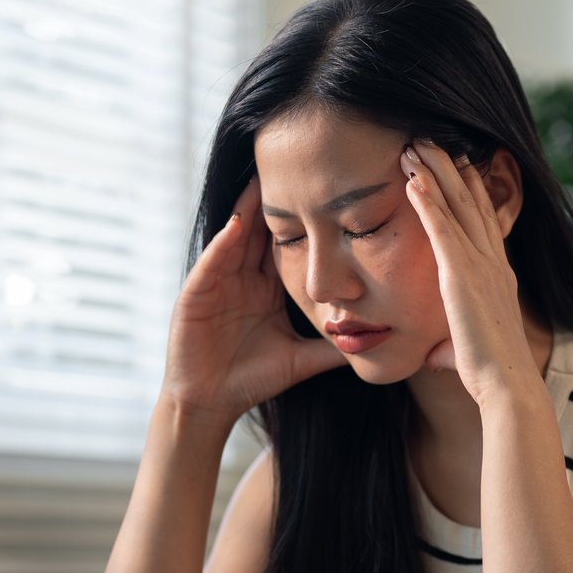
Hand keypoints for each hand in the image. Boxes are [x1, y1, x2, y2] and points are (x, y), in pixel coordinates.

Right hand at [162, 176, 347, 427]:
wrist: (211, 405)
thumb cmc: (252, 381)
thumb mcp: (302, 359)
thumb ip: (334, 349)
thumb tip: (377, 344)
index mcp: (266, 289)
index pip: (287, 246)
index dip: (304, 221)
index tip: (327, 194)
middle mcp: (242, 279)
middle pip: (262, 232)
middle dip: (277, 202)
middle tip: (295, 168)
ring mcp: (218, 284)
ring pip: (235, 238)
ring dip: (248, 210)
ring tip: (265, 179)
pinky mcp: (196, 295)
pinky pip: (212, 263)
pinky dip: (223, 243)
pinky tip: (236, 223)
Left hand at [401, 141, 539, 406]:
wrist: (507, 384)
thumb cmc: (490, 374)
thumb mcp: (467, 350)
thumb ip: (451, 345)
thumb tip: (435, 357)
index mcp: (498, 275)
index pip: (482, 220)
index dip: (469, 188)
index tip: (458, 162)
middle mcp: (492, 262)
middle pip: (470, 202)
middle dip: (451, 167)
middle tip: (432, 138)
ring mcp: (479, 266)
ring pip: (456, 206)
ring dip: (435, 172)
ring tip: (416, 144)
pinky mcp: (461, 275)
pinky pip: (441, 229)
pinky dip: (428, 201)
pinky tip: (414, 179)